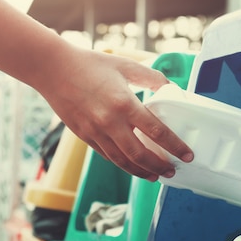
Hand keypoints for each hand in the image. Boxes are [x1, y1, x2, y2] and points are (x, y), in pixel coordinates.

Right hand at [34, 47, 193, 180]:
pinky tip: (133, 165)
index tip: (187, 155)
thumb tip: (171, 88)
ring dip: (141, 171)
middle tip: (172, 171)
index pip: (157, 131)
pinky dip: (123, 164)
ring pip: (122, 161)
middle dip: (159, 166)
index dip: (175, 146)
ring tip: (155, 176)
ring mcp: (96, 132)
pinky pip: (107, 156)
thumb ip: (151, 77)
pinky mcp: (84, 136)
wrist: (53, 69)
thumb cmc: (90, 64)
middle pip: (140, 154)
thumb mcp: (125, 65)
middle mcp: (110, 122)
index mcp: (125, 103)